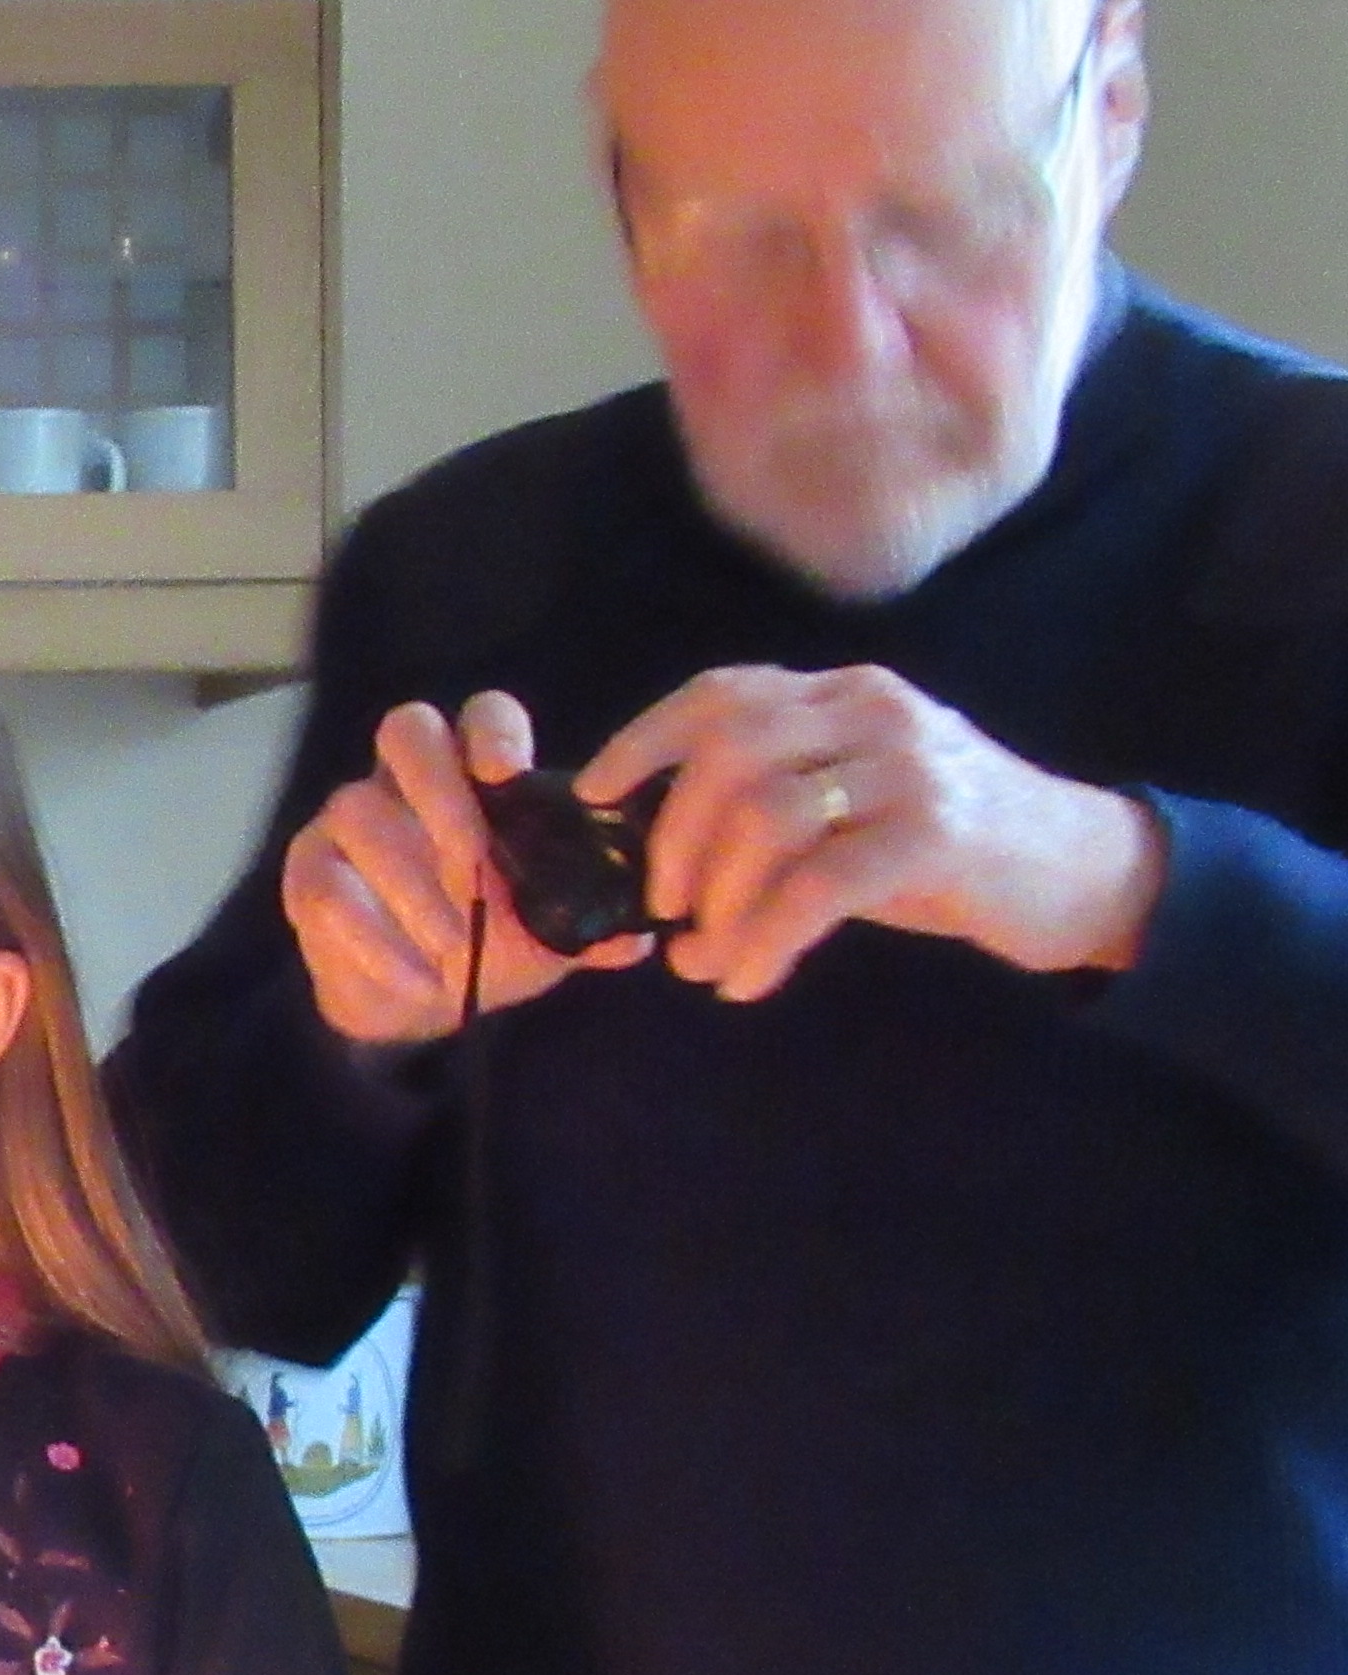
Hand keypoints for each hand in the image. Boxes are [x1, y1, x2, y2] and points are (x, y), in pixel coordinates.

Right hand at [277, 692, 651, 1046]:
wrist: (416, 1004)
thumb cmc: (487, 946)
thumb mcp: (549, 939)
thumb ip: (589, 928)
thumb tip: (635, 937)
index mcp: (472, 780)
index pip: (479, 718)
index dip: (491, 732)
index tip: (508, 773)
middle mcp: (405, 783)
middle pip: (406, 731)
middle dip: (439, 788)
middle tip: (472, 860)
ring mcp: (346, 825)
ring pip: (358, 812)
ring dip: (411, 884)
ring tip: (455, 946)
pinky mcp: (308, 877)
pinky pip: (329, 892)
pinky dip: (378, 941)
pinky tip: (421, 979)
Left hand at [581, 662, 1163, 1005]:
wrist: (1080, 870)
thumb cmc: (943, 848)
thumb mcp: (851, 807)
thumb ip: (766, 810)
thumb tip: (654, 870)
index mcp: (841, 694)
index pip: (722, 693)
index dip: (644, 739)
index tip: (594, 794)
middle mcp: (872, 711)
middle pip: (730, 754)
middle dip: (674, 837)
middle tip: (663, 908)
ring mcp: (909, 767)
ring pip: (767, 820)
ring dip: (717, 901)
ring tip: (706, 957)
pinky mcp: (936, 834)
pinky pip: (818, 888)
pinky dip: (766, 940)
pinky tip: (748, 981)